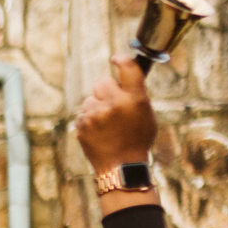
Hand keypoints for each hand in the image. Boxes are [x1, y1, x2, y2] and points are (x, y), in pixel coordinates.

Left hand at [74, 55, 156, 173]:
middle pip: (102, 81)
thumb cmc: (137, 140)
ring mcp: (96, 115)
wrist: (121, 168)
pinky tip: (99, 132)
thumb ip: (135, 94)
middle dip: (106, 89)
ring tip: (107, 124)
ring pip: (90, 98)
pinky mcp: (82, 125)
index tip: (116, 59)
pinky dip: (89, 119)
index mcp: (135, 99)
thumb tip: (122, 74)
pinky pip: (83, 113)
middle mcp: (114, 104)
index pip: (127, 68)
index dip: (121, 60)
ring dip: (96, 106)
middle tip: (113, 103)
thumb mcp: (146, 114)